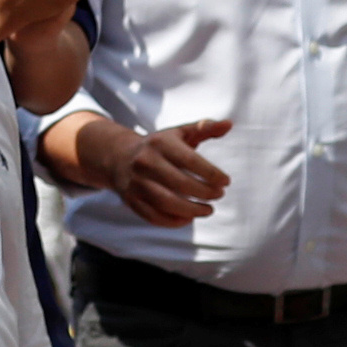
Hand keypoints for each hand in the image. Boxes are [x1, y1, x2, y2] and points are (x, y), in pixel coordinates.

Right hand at [97, 114, 231, 226]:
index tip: (226, 181)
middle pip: (181, 184)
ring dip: (193, 210)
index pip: (191, 160)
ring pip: (168, 203)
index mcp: (160, 143)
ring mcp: (137, 183)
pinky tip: (189, 217)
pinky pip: (154, 216)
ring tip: (208, 210)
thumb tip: (229, 124)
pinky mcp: (131, 200)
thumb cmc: (159, 145)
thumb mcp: (179, 132)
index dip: (212, 173)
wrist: (118, 157)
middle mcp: (146, 162)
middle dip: (205, 193)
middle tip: (219, 195)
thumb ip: (205, 128)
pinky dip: (174, 221)